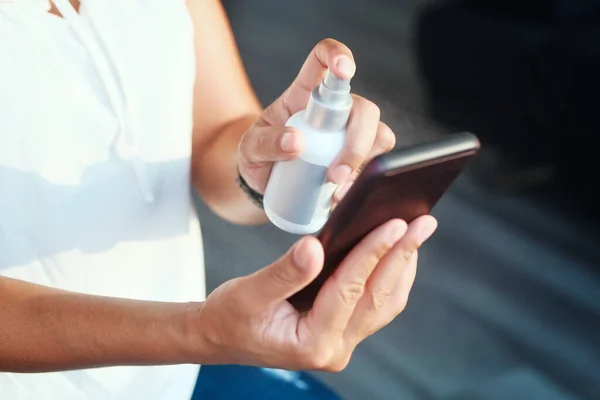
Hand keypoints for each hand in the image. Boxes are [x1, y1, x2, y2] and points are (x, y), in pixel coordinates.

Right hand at [193, 216, 436, 370]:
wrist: (218, 338)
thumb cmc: (229, 316)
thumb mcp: (249, 292)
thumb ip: (284, 272)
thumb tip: (315, 247)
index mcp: (312, 342)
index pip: (350, 290)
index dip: (373, 254)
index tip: (395, 224)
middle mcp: (334, 349)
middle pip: (377, 297)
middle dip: (401, 256)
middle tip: (423, 223)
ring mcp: (341, 344)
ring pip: (384, 304)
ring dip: (401, 267)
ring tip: (416, 234)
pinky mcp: (341, 334)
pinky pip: (375, 306)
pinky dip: (389, 278)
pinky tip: (395, 255)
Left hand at [237, 38, 394, 200]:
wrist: (263, 184)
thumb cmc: (257, 157)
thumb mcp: (250, 149)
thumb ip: (266, 143)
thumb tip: (296, 143)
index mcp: (304, 94)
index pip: (323, 60)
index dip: (338, 55)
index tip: (344, 69)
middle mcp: (334, 111)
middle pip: (363, 109)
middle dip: (358, 139)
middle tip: (334, 174)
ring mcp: (348, 136)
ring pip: (378, 136)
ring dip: (363, 162)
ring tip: (335, 187)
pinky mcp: (355, 162)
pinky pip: (373, 165)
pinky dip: (362, 182)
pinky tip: (339, 197)